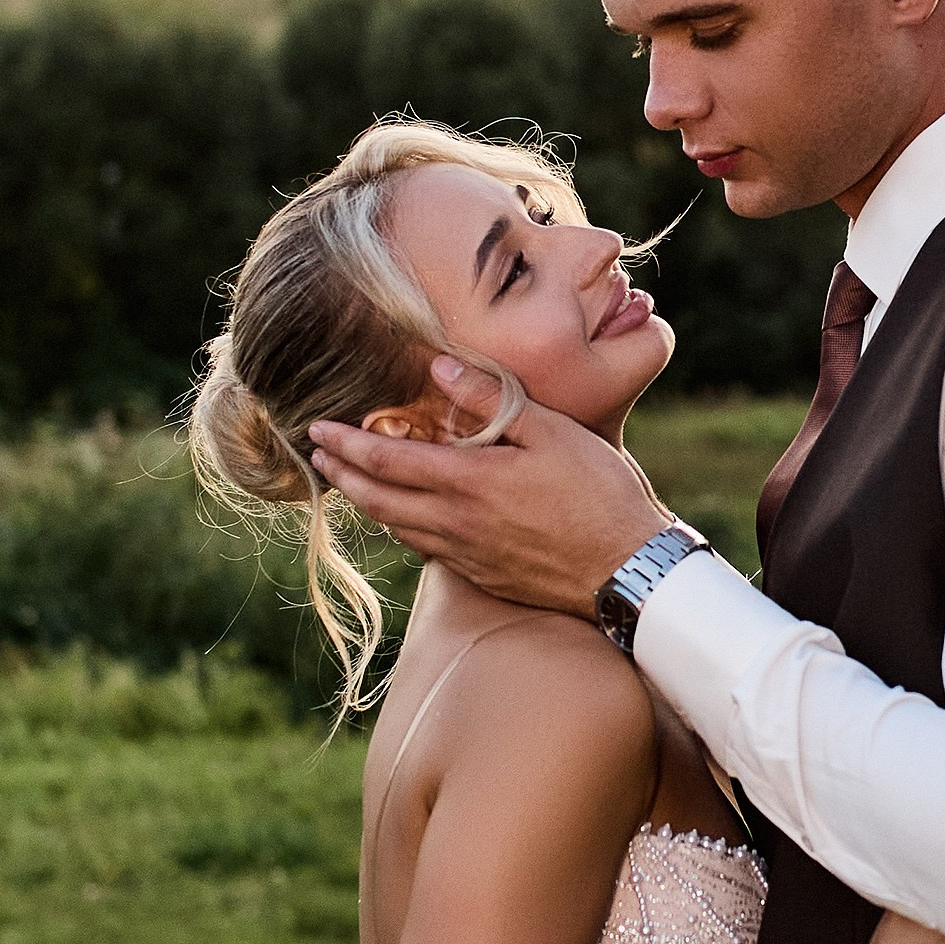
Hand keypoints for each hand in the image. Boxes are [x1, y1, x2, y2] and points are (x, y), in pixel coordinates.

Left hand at [308, 362, 668, 613]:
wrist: (627, 572)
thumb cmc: (599, 494)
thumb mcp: (551, 431)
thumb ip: (491, 399)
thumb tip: (438, 366)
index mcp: (468, 482)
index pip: (386, 459)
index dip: (346, 444)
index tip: (318, 430)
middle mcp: (456, 523)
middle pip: (378, 499)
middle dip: (341, 475)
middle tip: (317, 457)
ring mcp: (466, 555)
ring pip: (397, 528)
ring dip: (366, 503)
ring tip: (349, 483)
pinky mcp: (482, 577)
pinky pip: (425, 550)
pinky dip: (401, 528)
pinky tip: (402, 518)